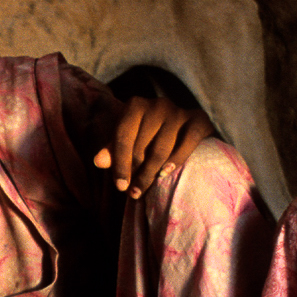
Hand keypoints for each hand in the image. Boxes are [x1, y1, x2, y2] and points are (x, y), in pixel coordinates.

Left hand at [95, 97, 213, 198]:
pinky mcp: (199, 119)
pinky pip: (187, 143)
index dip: (120, 164)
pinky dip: (176, 160)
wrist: (183, 129)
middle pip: (141, 145)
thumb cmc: (147, 138)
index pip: (122, 136)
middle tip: (132, 192)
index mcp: (135, 105)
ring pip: (161, 149)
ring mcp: (178, 111)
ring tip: (144, 189)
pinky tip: (165, 174)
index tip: (120, 186)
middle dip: (135, 172)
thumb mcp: (127, 141)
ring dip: (151, 173)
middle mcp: (157, 104)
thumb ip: (113, 150)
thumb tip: (98, 161)